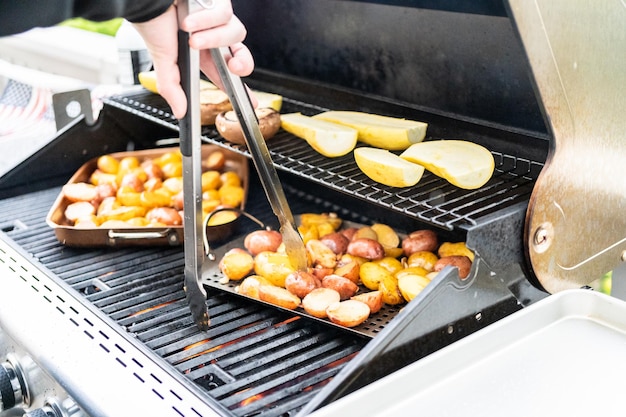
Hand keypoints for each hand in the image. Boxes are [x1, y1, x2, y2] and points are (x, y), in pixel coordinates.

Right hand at [132, 1, 253, 118]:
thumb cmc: (151, 21)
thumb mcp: (161, 60)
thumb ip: (172, 87)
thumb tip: (180, 111)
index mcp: (200, 54)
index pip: (224, 73)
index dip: (240, 88)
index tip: (253, 102)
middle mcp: (212, 36)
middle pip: (241, 55)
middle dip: (242, 64)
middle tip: (233, 67)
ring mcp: (216, 18)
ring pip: (235, 34)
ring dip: (213, 38)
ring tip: (193, 38)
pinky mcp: (217, 3)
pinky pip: (224, 14)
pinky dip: (206, 18)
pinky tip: (189, 18)